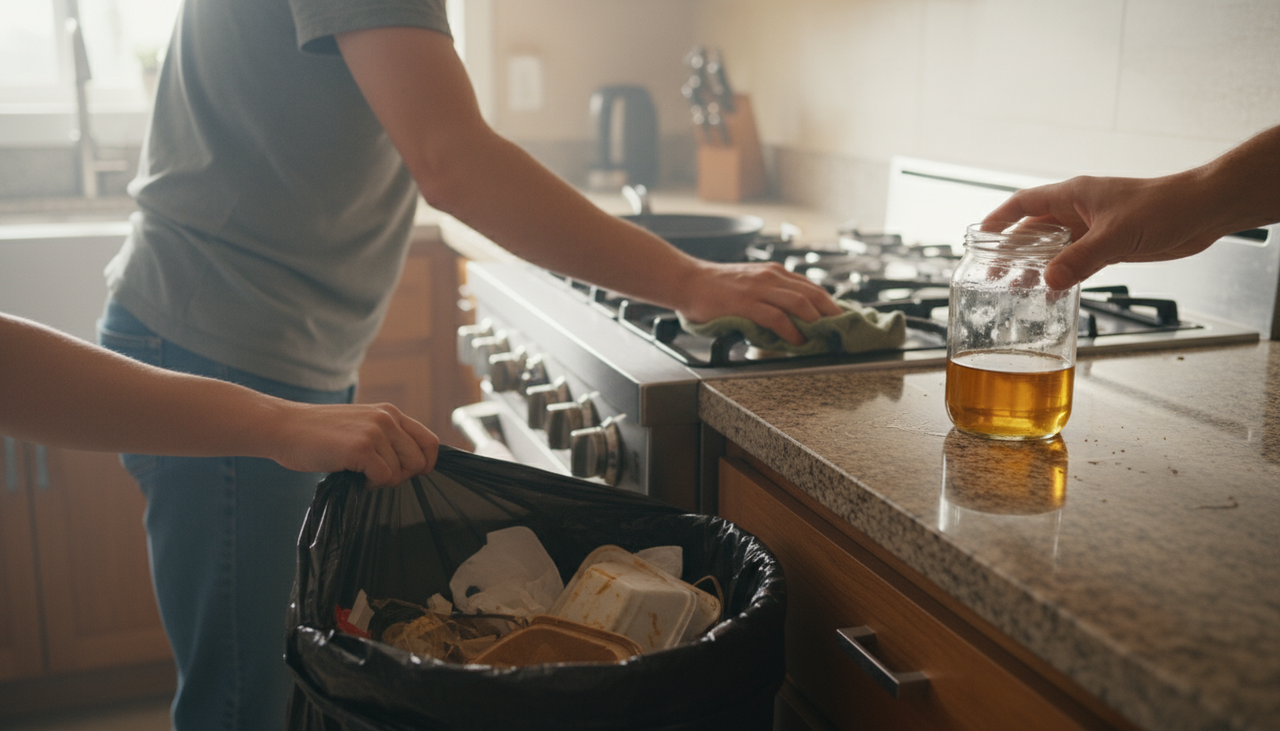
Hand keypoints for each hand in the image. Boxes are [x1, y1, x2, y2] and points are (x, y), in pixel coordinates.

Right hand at [266, 402, 438, 487]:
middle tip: (376, 476)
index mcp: (390, 413)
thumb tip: (411, 466)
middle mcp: (387, 419)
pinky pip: (384, 478)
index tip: (406, 474)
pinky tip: (353, 475)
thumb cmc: (319, 433)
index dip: (425, 464)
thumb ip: (386, 438)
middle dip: (401, 477)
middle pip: (420, 462)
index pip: (430, 441)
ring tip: (360, 473)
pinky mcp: (361, 448)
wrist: (284, 428)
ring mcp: (375, 432)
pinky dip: (370, 484)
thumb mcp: (361, 426)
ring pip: (402, 472)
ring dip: (382, 481)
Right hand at [675, 260, 843, 344]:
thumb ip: (769, 297)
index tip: (839, 321)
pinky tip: (797, 342)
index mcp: (774, 273)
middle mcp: (771, 276)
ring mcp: (759, 289)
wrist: (687, 280)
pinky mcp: (746, 303)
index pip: (812, 287)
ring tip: (824, 339)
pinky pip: (777, 317)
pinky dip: (792, 331)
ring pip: (800, 303)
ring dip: (816, 323)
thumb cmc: (714, 287)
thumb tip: (790, 321)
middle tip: (841, 333)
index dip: (829, 305)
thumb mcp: (749, 285)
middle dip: (831, 315)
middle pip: (814, 294)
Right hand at [982, 171, 1224, 289]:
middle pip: (1034, 229)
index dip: (998, 219)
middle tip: (994, 273)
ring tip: (1019, 287)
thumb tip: (1049, 280)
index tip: (978, 237)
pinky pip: (1076, 260)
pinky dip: (1063, 274)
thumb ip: (1081, 259)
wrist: (1203, 211)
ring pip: (1054, 247)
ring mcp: (1094, 228)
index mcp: (1073, 196)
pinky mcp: (1111, 244)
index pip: (1023, 203)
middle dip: (1013, 250)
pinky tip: (1056, 291)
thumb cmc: (1164, 206)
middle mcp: (1079, 210)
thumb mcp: (1116, 235)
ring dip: (1037, 265)